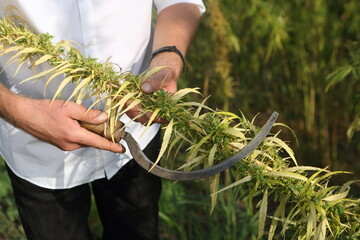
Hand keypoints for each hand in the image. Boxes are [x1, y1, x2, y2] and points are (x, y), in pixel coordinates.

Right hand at [2, 92, 123, 152]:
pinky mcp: (61, 144)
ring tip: (95, 121)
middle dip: (103, 135)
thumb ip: (88, 114)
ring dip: (92, 133)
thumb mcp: (69, 108)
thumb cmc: (46, 110)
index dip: (112, 146)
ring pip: (85, 140)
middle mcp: (71, 144)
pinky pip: (78, 140)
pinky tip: (81, 123)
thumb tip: (104, 118)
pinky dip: (83, 133)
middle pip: (93, 141)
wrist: (25, 115)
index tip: (123, 149)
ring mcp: (65, 146)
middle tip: (112, 126)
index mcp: (74, 136)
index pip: (98, 143)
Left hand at [126, 51, 181, 123]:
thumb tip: (144, 88)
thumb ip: (155, 82)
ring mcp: (145, 107)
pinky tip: (119, 97)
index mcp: (166, 106)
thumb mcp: (164, 75)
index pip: (162, 118)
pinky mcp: (137, 102)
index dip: (155, 118)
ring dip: (129, 109)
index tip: (148, 113)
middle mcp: (155, 110)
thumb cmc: (166, 73)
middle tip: (131, 104)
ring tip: (124, 100)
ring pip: (136, 114)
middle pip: (146, 118)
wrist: (161, 69)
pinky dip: (124, 103)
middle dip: (137, 113)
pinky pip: (130, 106)